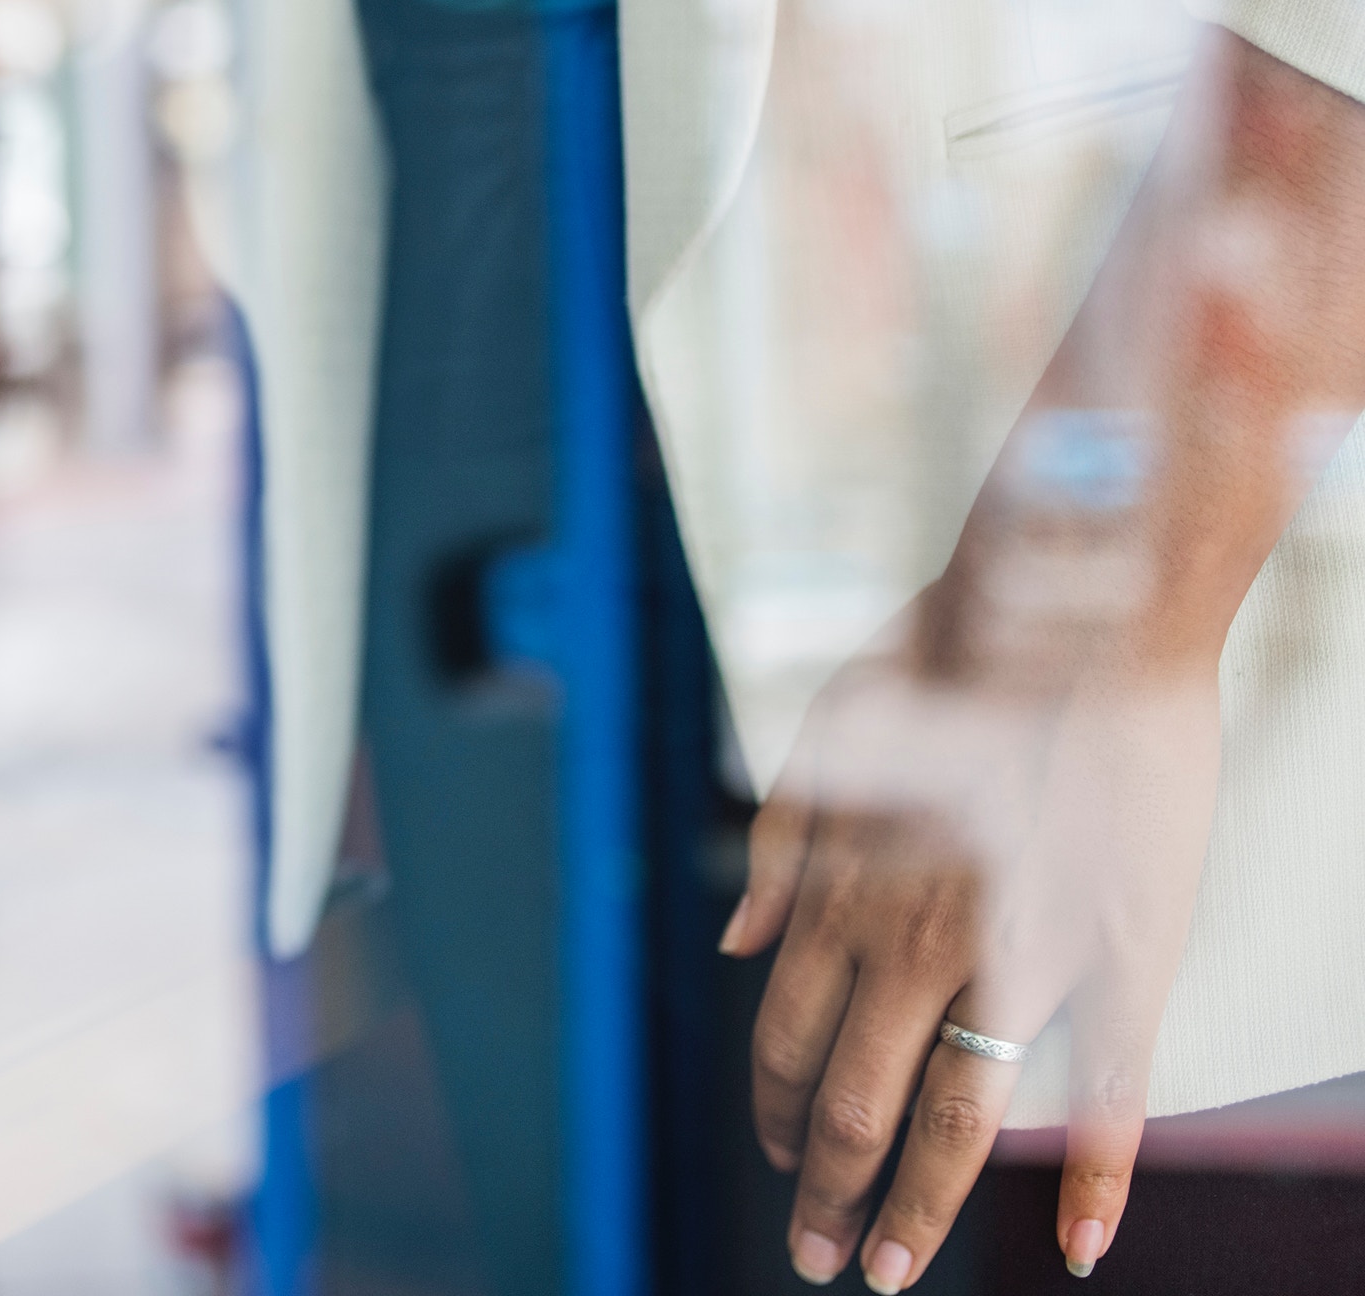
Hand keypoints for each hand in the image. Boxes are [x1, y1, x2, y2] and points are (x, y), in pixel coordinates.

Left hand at [723, 604, 1219, 1289]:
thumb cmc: (942, 666)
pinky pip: (1104, 1093)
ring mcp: (1013, 957)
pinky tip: (1079, 1245)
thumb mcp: (819, 743)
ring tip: (887, 1268)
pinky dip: (1093, 1181)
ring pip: (952, 1119)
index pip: (782, 1042)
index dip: (771, 1114)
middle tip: (812, 1254)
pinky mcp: (1114, 956)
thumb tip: (733, 952)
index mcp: (841, 896)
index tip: (772, 1160)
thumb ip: (777, 856)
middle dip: (821, 1189)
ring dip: (914, 1208)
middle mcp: (910, 943)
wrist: (1065, 617)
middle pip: (849, 1102)